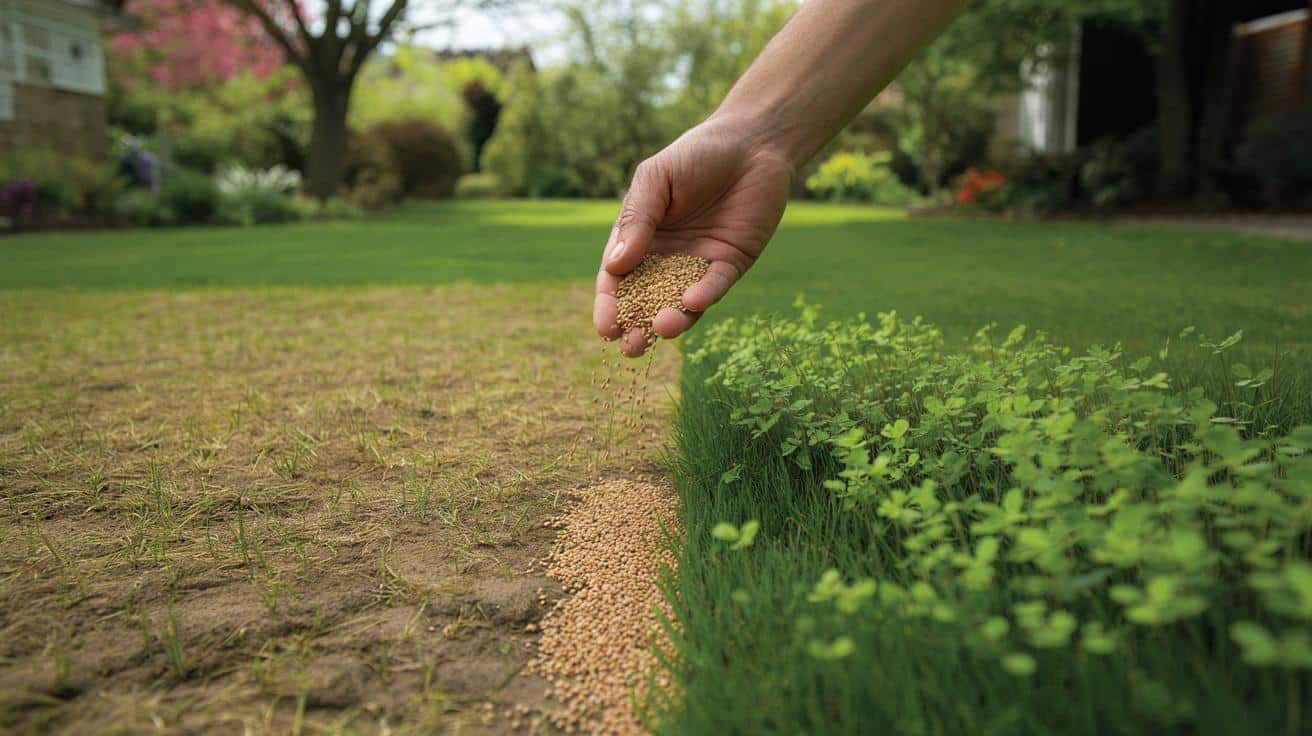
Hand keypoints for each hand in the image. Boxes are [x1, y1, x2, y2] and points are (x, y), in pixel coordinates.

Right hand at [593, 116, 792, 356]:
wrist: (751, 143)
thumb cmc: (695, 155)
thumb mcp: (655, 180)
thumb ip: (636, 220)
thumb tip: (614, 266)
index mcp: (638, 237)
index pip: (616, 278)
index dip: (609, 304)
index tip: (605, 327)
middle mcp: (665, 256)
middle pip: (644, 300)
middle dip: (635, 325)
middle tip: (630, 346)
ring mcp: (697, 263)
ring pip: (679, 302)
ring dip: (670, 320)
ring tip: (662, 329)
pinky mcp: (729, 264)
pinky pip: (714, 286)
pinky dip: (703, 296)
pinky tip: (692, 302)